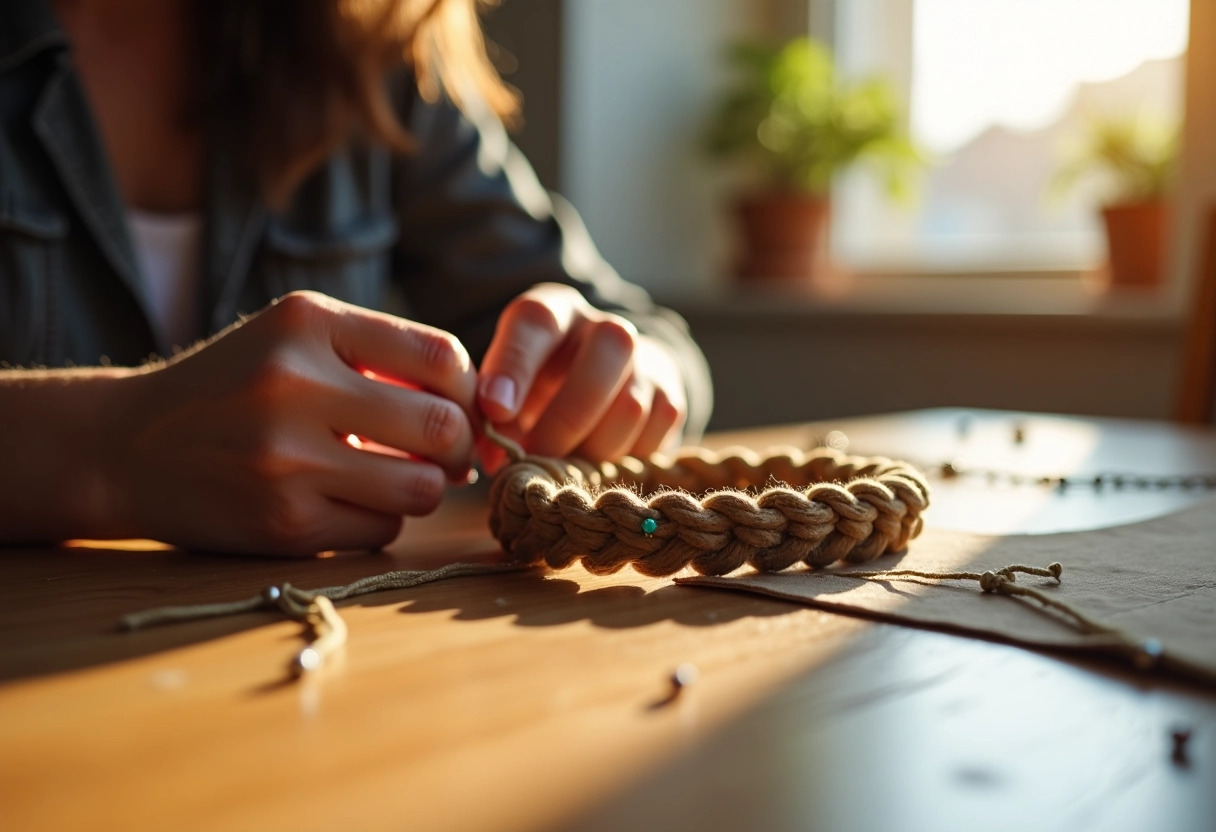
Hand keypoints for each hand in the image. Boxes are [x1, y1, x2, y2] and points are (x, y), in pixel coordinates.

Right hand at [112, 291, 476, 554]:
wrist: (127, 447)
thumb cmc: (233, 387)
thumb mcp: (294, 336)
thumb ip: (380, 353)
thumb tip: (478, 403)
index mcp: (307, 322)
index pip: (441, 356)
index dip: (469, 390)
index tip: (460, 407)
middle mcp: (294, 383)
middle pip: (442, 425)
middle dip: (461, 447)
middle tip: (450, 455)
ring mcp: (287, 459)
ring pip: (420, 487)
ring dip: (424, 487)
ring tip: (397, 476)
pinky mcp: (283, 522)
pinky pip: (381, 529)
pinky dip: (381, 519)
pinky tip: (349, 502)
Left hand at [476, 284, 686, 466]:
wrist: (598, 383)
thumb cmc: (536, 388)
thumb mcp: (505, 387)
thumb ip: (493, 415)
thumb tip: (496, 457)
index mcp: (556, 312)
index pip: (538, 320)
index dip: (515, 364)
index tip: (494, 410)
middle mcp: (607, 328)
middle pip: (607, 351)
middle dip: (564, 418)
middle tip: (533, 457)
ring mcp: (647, 364)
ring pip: (631, 406)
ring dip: (591, 451)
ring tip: (561, 470)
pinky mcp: (671, 402)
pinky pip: (653, 439)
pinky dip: (620, 465)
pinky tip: (593, 469)